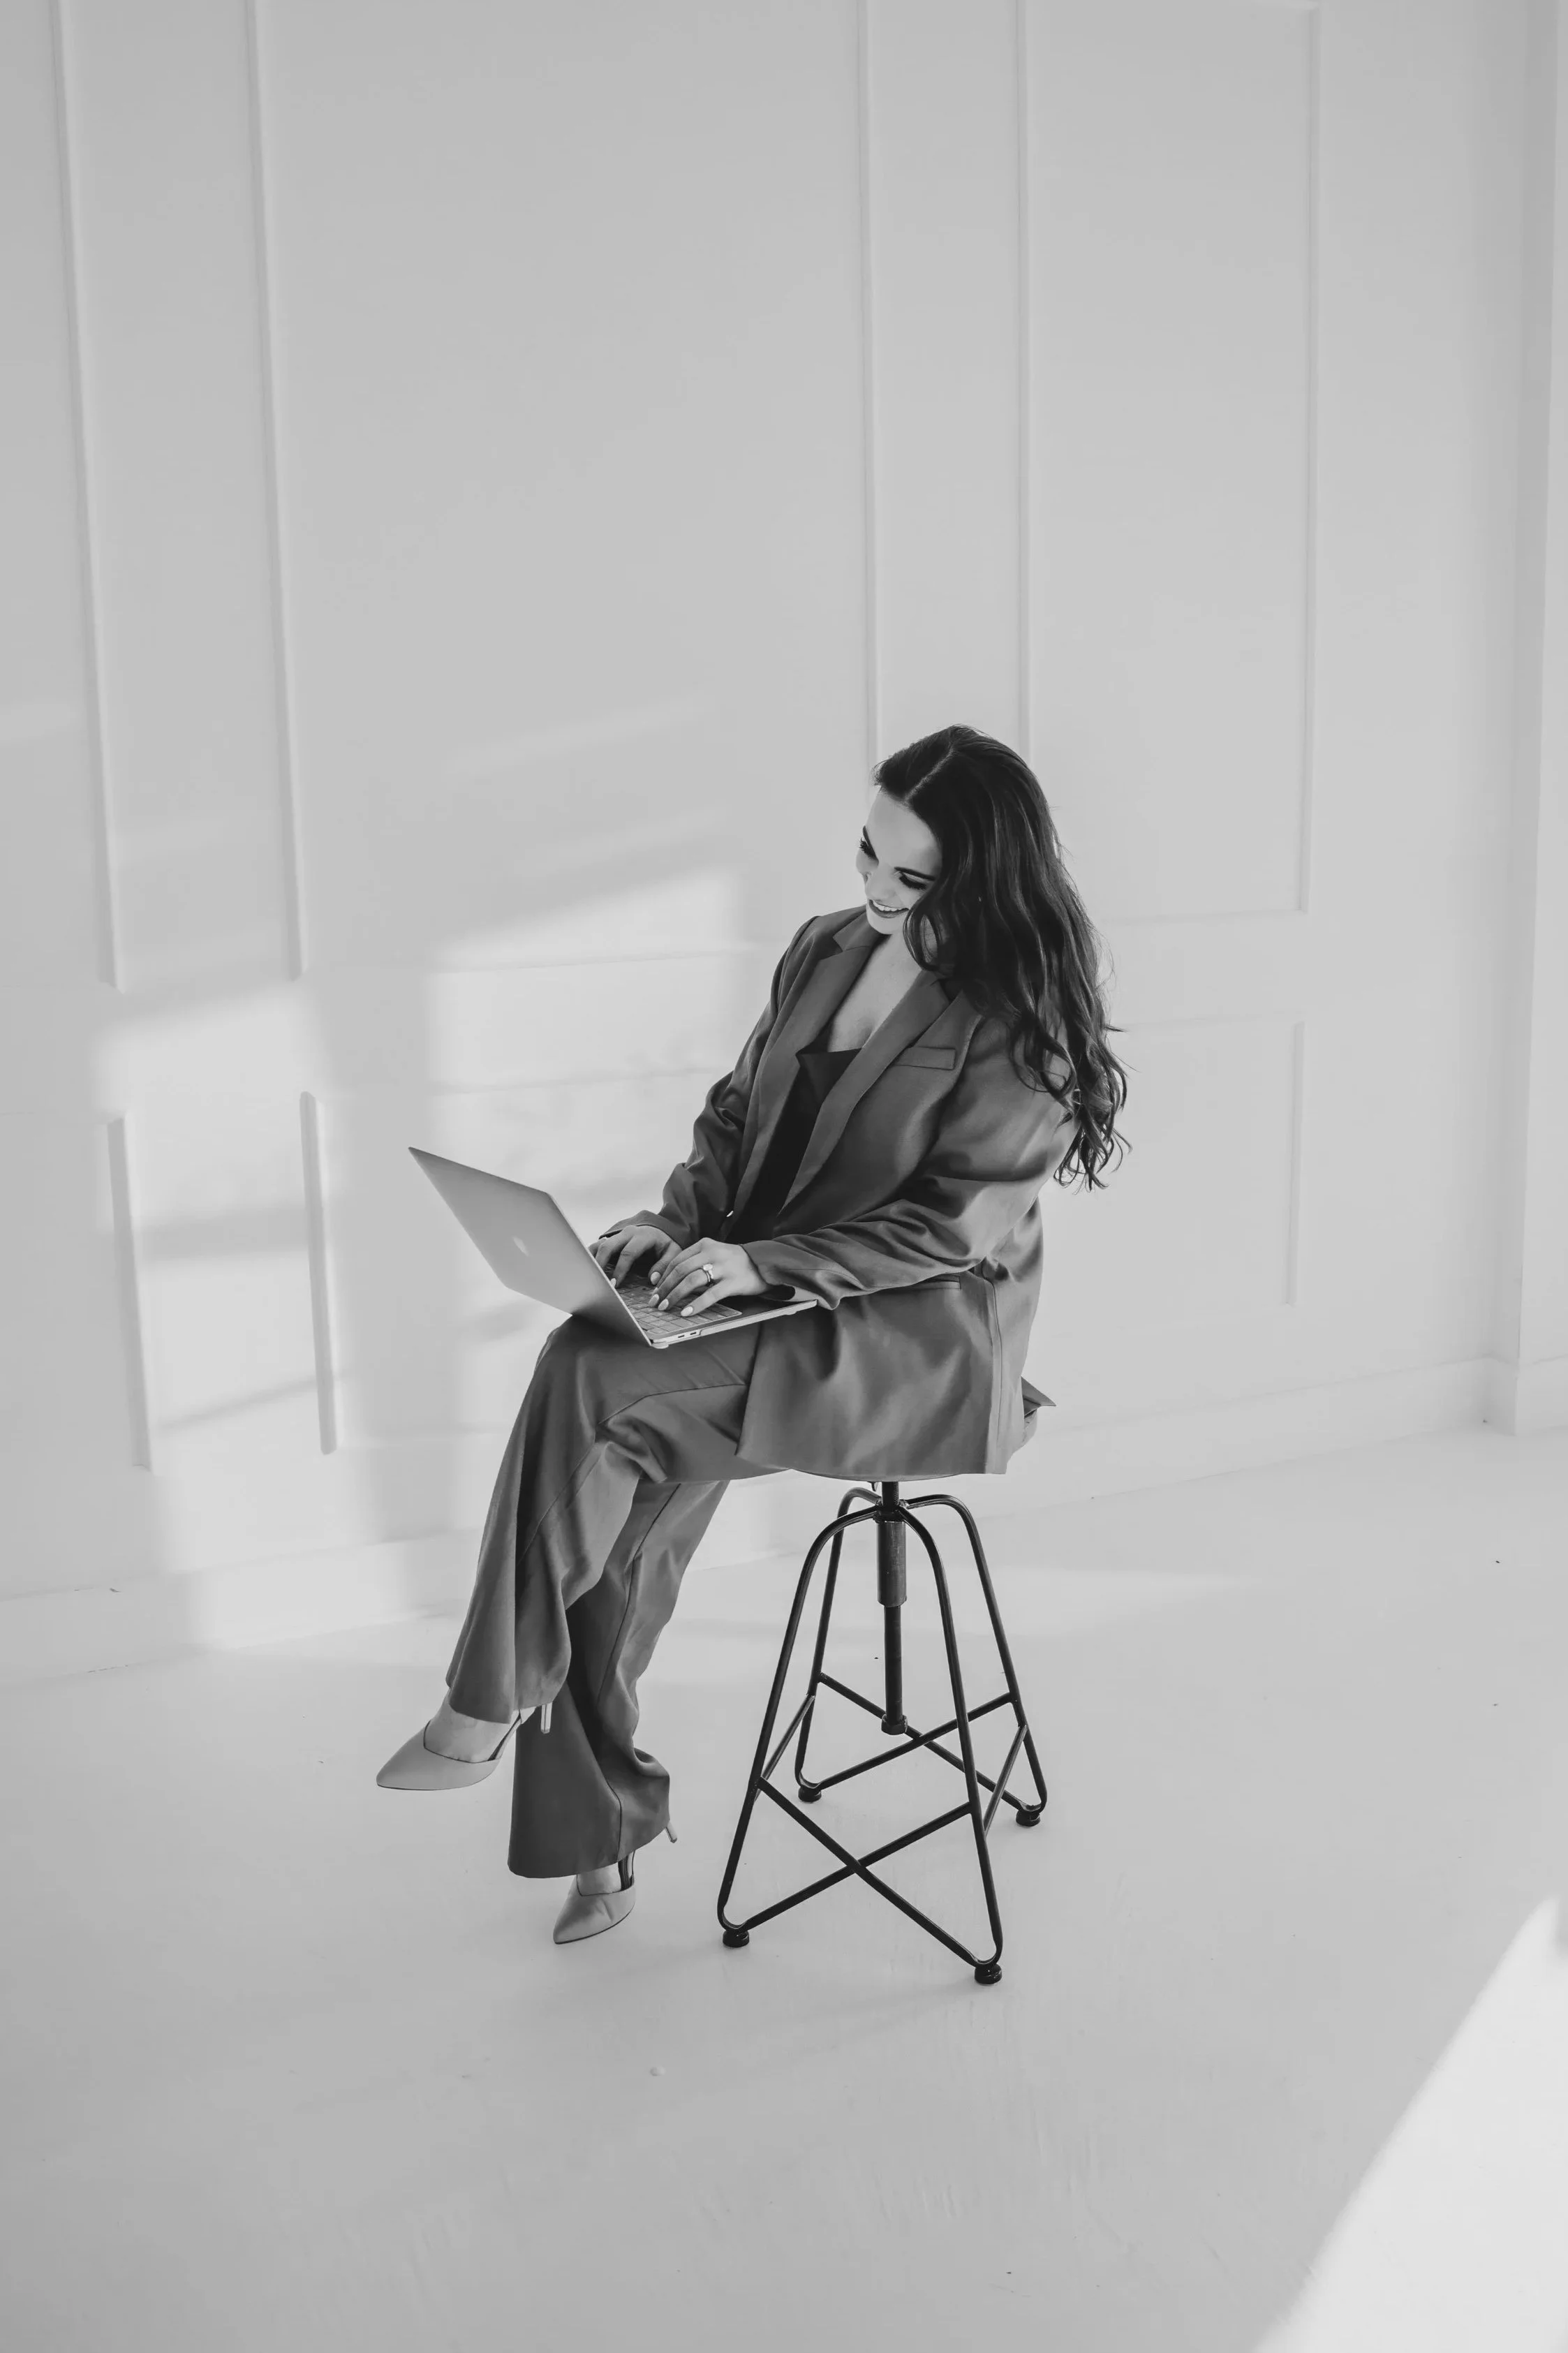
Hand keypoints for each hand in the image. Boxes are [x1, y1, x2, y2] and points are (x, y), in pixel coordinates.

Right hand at [590, 1223, 680, 1286]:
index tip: (615, 1284)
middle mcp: (627, 1233)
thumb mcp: (672, 1252)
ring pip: (599, 1245)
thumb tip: (652, 1279)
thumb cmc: (666, 1243)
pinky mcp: (611, 1238)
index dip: (620, 1269)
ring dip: (592, 1260)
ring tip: (588, 1276)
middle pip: (608, 1246)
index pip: (628, 1253)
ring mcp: (617, 1235)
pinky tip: (587, 1269)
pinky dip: (590, 1256)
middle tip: (598, 1282)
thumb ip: (664, 1265)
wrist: (661, 1228)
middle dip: (601, 1265)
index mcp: (642, 1236)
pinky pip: (597, 1246)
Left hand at [651, 1238, 766, 1316]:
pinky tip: (686, 1312)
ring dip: (675, 1296)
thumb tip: (670, 1283)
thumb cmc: (735, 1262)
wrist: (764, 1262)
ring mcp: (723, 1267)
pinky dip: (696, 1304)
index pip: (676, 1260)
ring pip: (692, 1281)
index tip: (654, 1290)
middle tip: (656, 1302)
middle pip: (680, 1270)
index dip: (662, 1276)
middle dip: (665, 1288)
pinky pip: (711, 1294)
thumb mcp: (714, 1255)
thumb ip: (695, 1263)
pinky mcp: (733, 1282)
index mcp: (704, 1244)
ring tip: (666, 1307)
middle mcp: (712, 1253)